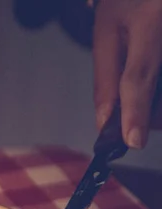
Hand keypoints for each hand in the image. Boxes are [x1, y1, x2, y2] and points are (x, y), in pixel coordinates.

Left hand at [93, 0, 161, 148]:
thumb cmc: (126, 3)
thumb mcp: (106, 32)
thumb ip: (105, 79)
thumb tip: (106, 124)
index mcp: (150, 20)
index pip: (139, 75)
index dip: (135, 111)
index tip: (134, 141)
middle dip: (149, 116)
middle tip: (134, 123)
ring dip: (158, 107)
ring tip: (144, 96)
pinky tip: (155, 87)